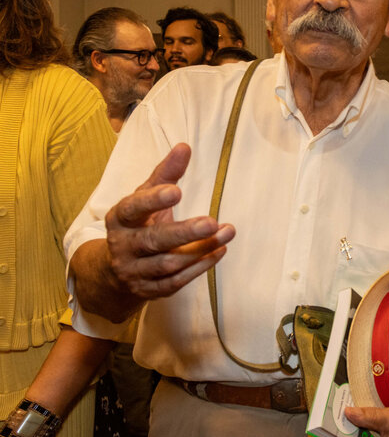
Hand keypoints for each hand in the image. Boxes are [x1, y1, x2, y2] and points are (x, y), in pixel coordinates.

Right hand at [105, 143, 234, 303]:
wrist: (114, 272)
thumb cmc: (137, 225)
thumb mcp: (144, 198)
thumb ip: (165, 175)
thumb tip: (184, 147)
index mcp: (120, 219)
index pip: (133, 209)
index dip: (152, 201)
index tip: (177, 190)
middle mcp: (123, 246)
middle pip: (153, 240)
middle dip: (183, 232)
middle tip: (211, 221)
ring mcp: (135, 271)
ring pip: (168, 264)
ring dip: (200, 249)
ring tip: (226, 232)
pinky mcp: (149, 290)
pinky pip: (176, 281)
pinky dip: (199, 267)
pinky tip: (220, 251)